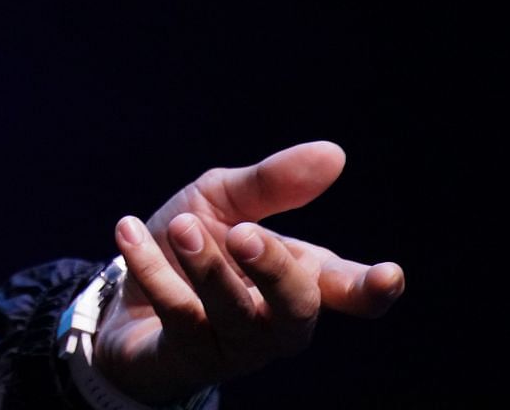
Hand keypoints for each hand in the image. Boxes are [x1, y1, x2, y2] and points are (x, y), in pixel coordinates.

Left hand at [95, 141, 405, 403]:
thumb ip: (272, 182)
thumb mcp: (222, 199)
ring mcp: (234, 345)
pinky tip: (128, 231)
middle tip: (242, 232)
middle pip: (297, 310)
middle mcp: (275, 319)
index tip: (389, 275)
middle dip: (276, 270)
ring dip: (209, 269)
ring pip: (239, 318)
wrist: (119, 291)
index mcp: (298, 275)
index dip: (371, 288)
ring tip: (181, 227)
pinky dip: (153, 270)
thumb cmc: (187, 243)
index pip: (346, 290)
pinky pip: (178, 317)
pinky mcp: (188, 356)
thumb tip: (333, 153)